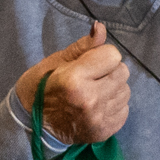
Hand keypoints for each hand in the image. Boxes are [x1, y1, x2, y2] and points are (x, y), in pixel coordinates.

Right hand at [24, 32, 129, 148]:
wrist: (33, 126)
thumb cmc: (40, 88)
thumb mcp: (55, 62)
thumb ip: (82, 46)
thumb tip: (100, 27)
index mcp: (75, 79)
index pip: (113, 55)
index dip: (101, 55)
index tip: (88, 63)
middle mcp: (90, 100)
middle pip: (123, 72)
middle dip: (109, 71)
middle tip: (91, 78)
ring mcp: (99, 118)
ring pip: (125, 91)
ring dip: (113, 88)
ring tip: (93, 92)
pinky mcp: (105, 131)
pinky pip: (124, 109)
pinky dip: (113, 106)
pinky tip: (96, 107)